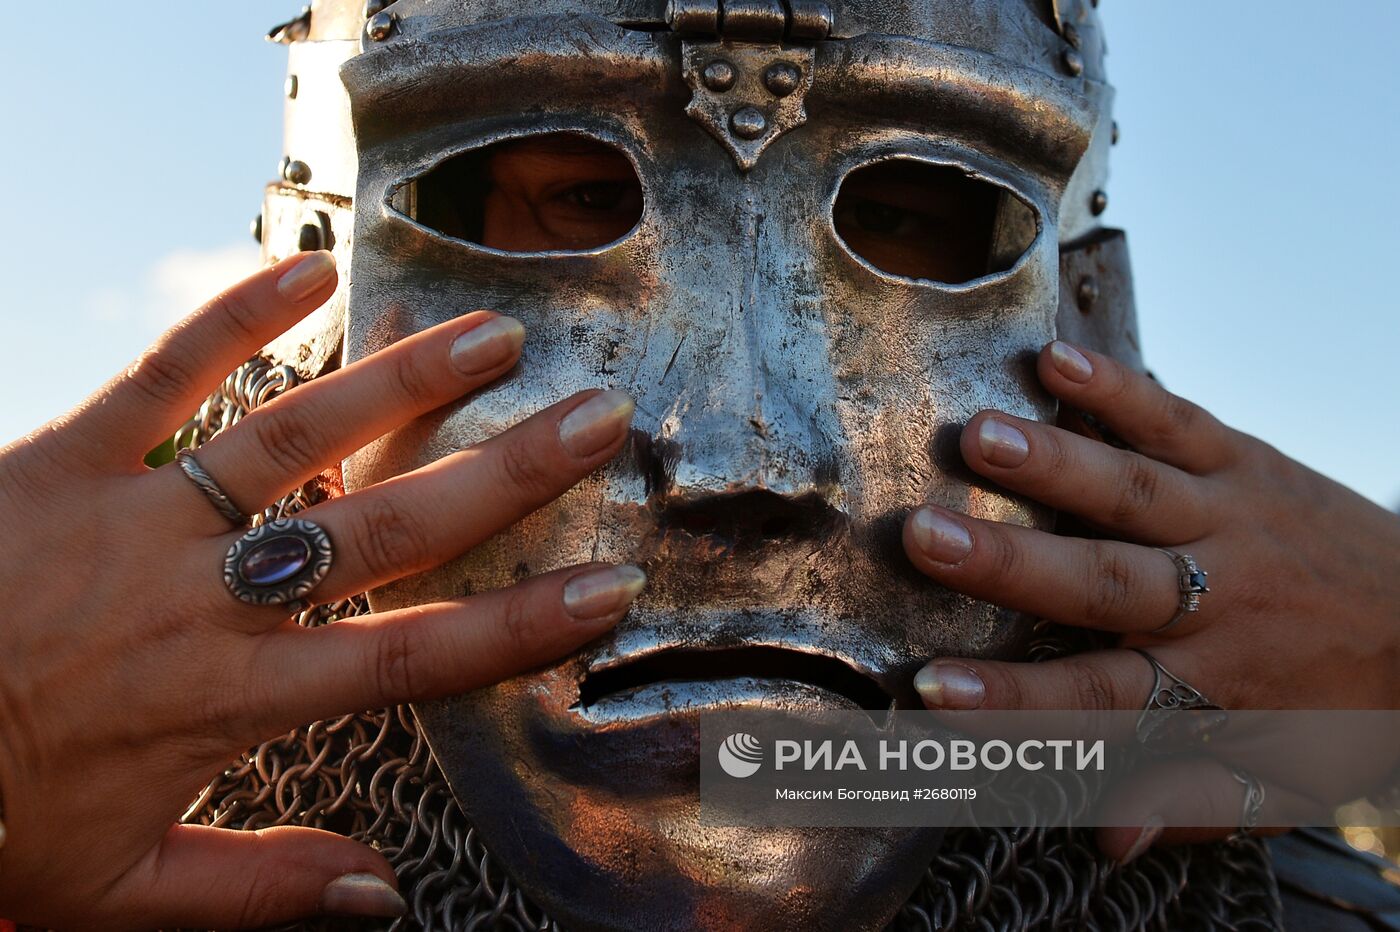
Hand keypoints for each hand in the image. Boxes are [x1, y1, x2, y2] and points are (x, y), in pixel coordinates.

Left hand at [0, 252, 643, 927]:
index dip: (518, 624)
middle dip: (504, 474)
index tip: (605, 586)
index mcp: (230, 701)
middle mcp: (203, 601)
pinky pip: (163, 377)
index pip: (410, 659)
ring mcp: (139, 520)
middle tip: (593, 419)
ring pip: (295, 439)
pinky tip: (311, 273)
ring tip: (491, 337)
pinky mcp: (67, 459)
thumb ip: (260, 886)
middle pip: (383, 530)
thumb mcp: (120, 891)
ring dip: (403, 384)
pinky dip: (237, 319)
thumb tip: (380, 895)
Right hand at [902, 340, 1399, 858]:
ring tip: (976, 437)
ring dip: (1052, 465)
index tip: (933, 690)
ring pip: (1135, 492)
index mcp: (1215, 686)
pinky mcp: (1244, 460)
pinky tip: (1058, 361)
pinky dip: (1118, 391)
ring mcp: (1229, 519)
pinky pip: (1179, 420)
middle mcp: (1218, 599)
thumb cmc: (1346, 710)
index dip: (1013, 697)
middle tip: (926, 539)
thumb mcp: (1284, 784)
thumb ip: (1190, 806)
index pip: (1100, 698)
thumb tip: (1104, 842)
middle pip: (1105, 583)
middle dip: (1010, 563)